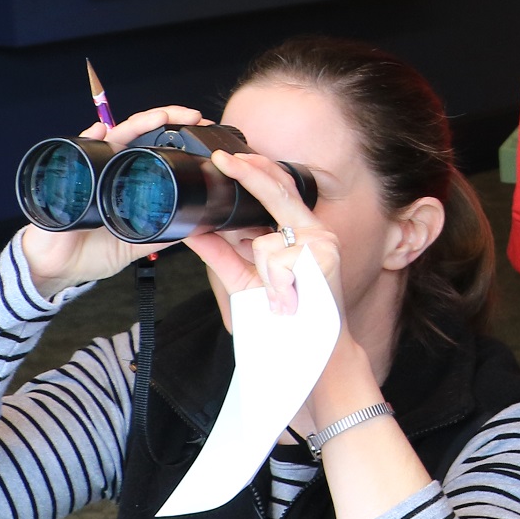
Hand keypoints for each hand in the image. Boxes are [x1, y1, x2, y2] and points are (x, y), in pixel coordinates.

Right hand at [17, 104, 207, 297]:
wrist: (55, 270)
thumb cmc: (89, 253)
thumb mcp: (135, 243)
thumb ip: (161, 233)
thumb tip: (195, 227)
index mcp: (127, 180)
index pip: (154, 148)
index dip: (177, 137)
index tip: (202, 131)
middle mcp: (110, 169)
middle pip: (139, 134)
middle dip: (166, 120)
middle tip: (193, 116)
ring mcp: (90, 170)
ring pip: (116, 137)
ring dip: (139, 124)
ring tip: (162, 116)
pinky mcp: (68, 178)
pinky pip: (78, 153)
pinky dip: (89, 139)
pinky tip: (102, 131)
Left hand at [187, 152, 381, 427]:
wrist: (317, 360)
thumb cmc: (286, 323)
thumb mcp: (245, 283)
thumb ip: (222, 255)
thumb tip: (194, 230)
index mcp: (300, 234)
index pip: (277, 191)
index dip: (254, 171)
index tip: (226, 158)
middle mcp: (316, 234)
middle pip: (279, 191)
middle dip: (250, 173)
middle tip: (224, 159)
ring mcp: (323, 246)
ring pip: (267, 241)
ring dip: (262, 275)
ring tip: (279, 299)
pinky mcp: (325, 260)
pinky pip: (278, 261)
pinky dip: (274, 284)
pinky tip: (286, 300)